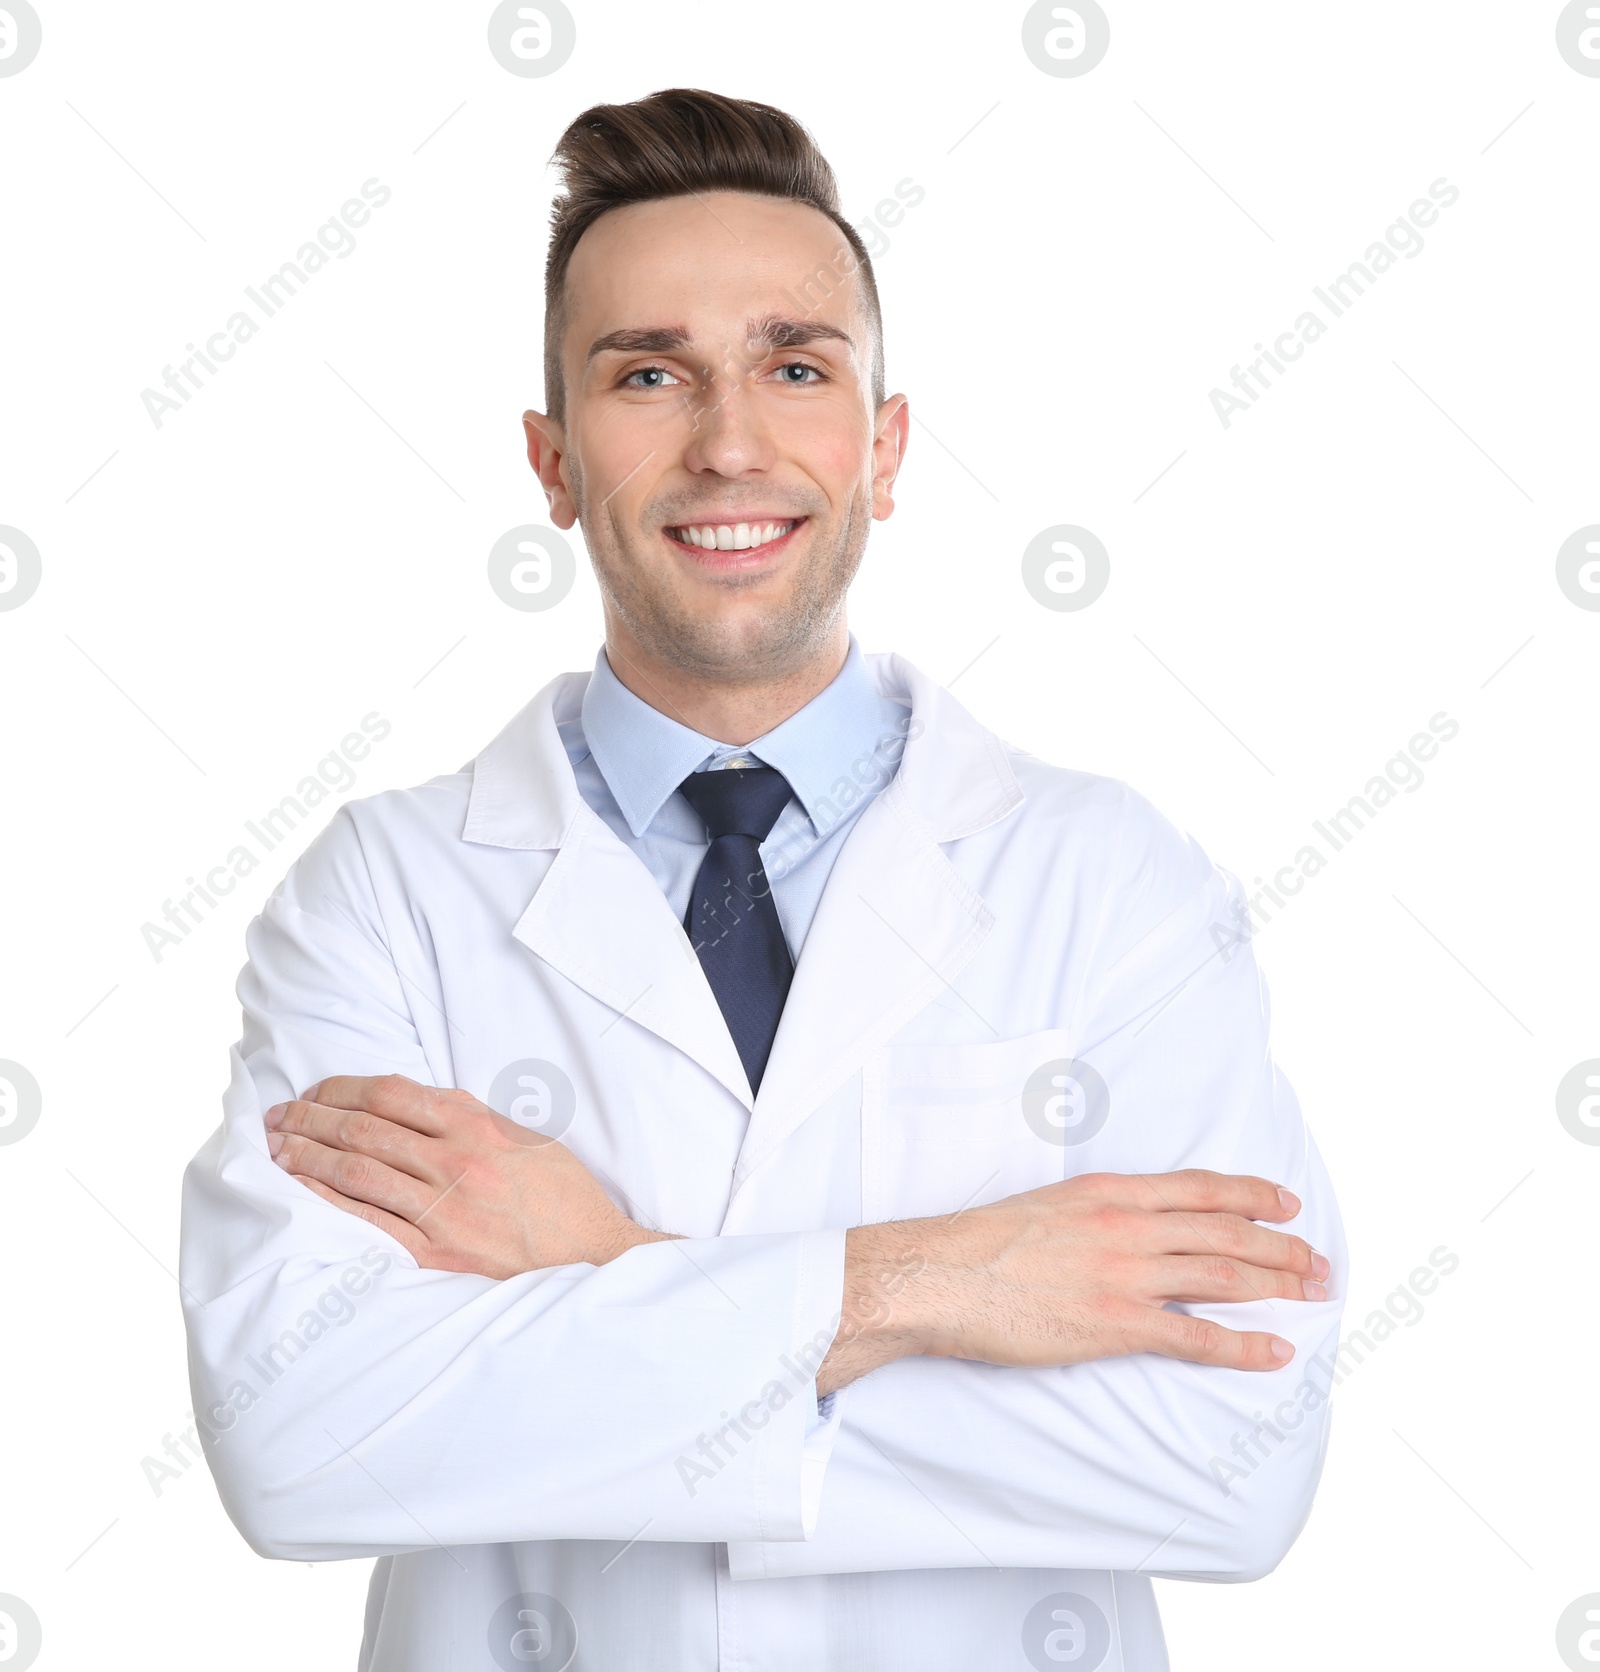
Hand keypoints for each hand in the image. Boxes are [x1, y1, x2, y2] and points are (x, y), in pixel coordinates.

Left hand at [264, 1074, 669, 1277]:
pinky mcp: (437, 1254)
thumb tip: (420, 1105)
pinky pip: (370, 1223)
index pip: (391, 1093)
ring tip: (278, 1150)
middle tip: (278, 1117)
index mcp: (478, 1125)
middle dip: (311, 1118)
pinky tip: (305, 1194)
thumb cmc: (563, 1196)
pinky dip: (331, 1203)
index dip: (341, 1088)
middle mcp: (457, 1161)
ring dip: (309, 1157)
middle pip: (364, 1128)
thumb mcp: (527, 1138)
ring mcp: (444, 1210)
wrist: (595, 1256)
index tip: (314, 1091)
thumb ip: (474, 1119)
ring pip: (358, 1172)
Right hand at [818, 1170, 1329, 1393]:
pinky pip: (1195, 1336)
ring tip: (1312, 1297)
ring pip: (1223, 1277)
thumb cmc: (984, 1243)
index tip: (1286, 1203)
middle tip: (1317, 1262)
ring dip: (1276, 1287)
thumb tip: (1129, 1225)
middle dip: (1281, 1247)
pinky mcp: (1115, 1324)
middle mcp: (1128, 1227)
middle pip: (1225, 1233)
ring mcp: (1125, 1275)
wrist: (944, 1275)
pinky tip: (1273, 1352)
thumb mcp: (1049, 1205)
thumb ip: (1096, 1213)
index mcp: (1110, 1192)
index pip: (1200, 1188)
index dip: (1251, 1194)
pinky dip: (1242, 1345)